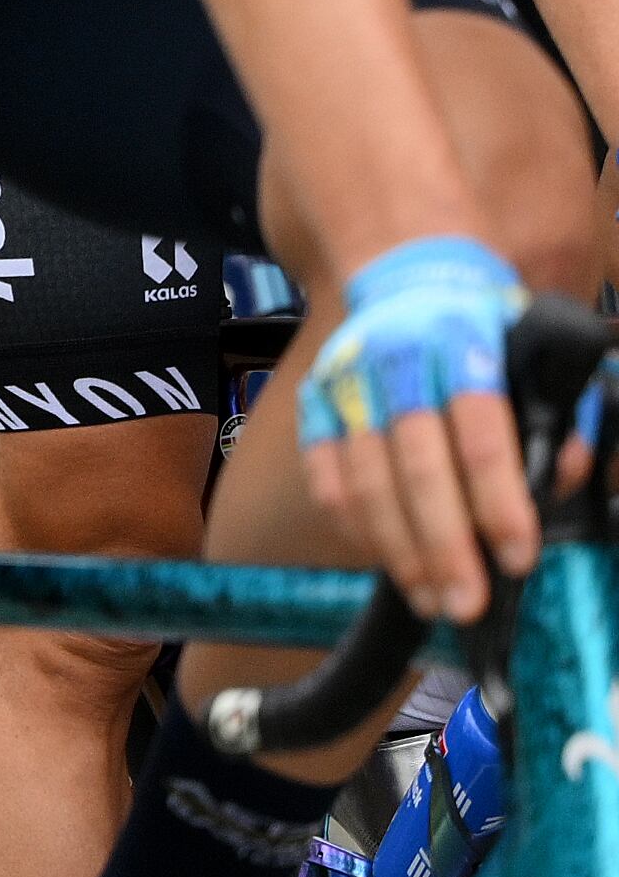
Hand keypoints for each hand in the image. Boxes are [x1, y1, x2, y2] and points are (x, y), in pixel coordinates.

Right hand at [299, 233, 532, 620]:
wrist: (410, 274)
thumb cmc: (488, 327)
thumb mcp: (539, 353)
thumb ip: (561, 413)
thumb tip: (559, 474)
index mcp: (463, 339)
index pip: (480, 430)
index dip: (498, 498)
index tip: (517, 557)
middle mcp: (396, 357)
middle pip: (416, 462)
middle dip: (442, 541)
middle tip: (467, 603)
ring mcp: (346, 380)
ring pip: (365, 476)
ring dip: (397, 546)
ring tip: (432, 598)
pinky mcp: (314, 401)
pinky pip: (325, 472)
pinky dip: (351, 520)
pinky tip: (385, 557)